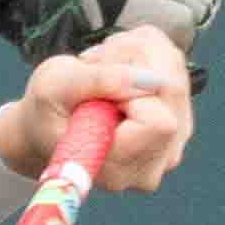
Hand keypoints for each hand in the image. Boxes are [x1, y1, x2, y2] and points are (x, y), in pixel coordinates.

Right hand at [0, 23, 194, 190]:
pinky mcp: (179, 121)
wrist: (49, 125)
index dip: (133, 90)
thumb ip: (97, 81)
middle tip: (97, 65)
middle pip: (173, 90)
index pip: (159, 123)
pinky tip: (119, 71)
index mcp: (120, 167)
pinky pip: (177, 71)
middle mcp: (154, 164)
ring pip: (177, 74)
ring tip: (102, 69)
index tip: (101, 84)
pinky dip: (148, 58)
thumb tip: (149, 79)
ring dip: (139, 56)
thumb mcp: (53, 86)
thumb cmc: (45, 111)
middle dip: (135, 61)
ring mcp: (171, 144)